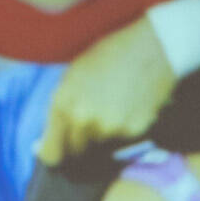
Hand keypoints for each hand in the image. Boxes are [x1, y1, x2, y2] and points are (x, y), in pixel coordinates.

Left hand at [35, 17, 175, 164]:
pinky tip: (129, 107)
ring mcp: (110, 128)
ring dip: (102, 136)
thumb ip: (61, 107)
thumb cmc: (110, 54)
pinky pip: (122, 142)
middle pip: (76, 154)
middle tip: (91, 125)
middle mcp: (83, 120)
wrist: (152, 45)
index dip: (54, 155)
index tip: (59, 152)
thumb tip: (46, 141)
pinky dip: (123, 131)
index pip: (51, 154)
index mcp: (63, 104)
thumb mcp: (73, 75)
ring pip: (100, 148)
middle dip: (79, 145)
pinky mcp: (134, 131)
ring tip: (113, 108)